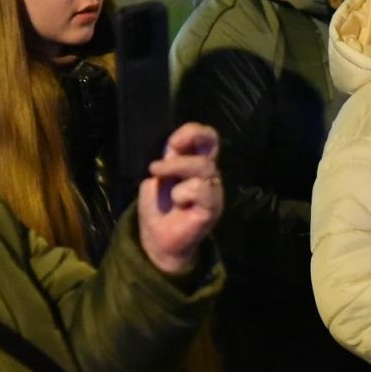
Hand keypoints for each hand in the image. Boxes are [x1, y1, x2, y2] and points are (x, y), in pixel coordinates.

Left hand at [137, 123, 222, 274]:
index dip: (194, 132)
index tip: (173, 143)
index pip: (208, 138)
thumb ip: (168, 161)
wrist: (158, 239)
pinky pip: (199, 189)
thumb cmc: (158, 208)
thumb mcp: (157, 177)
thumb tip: (174, 148)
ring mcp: (213, 190)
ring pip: (203, 166)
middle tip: (157, 167)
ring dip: (176, 171)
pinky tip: (180, 205)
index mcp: (196, 163)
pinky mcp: (213, 207)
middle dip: (182, 148)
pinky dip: (182, 194)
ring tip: (166, 189)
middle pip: (209, 145)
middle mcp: (209, 173)